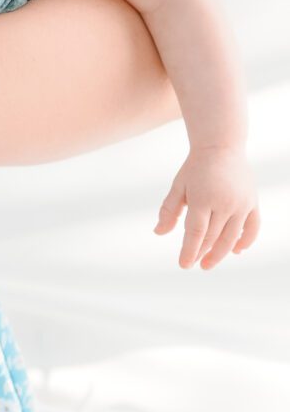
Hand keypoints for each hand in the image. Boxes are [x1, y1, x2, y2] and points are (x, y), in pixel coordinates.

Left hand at [155, 145, 260, 268]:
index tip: (183, 265)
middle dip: (202, 253)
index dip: (189, 250)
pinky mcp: (252, 202)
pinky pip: (253, 228)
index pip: (196, 232)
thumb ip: (169, 210)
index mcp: (202, 198)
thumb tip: (158, 233)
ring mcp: (241, 203)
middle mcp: (224, 202)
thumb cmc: (196, 167)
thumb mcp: (179, 185)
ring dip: (221, 253)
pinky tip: (236, 251)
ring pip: (232, 237)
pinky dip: (246, 241)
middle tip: (194, 263)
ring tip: (209, 263)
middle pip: (213, 236)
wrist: (221, 146)